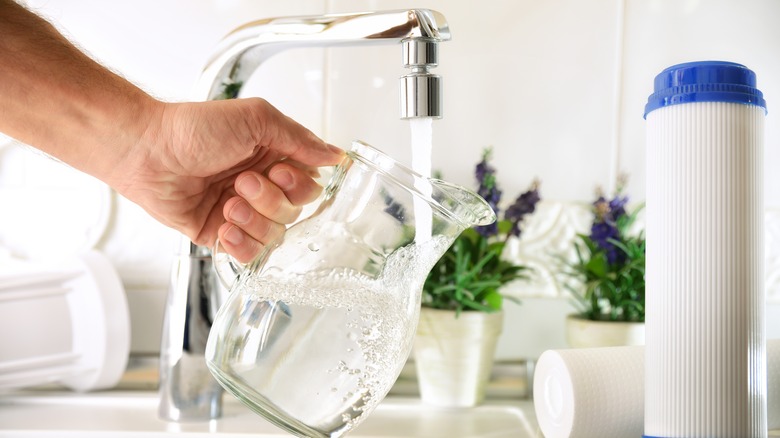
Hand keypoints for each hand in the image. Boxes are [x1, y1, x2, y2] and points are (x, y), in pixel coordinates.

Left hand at [113, 97, 343, 262]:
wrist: (147, 152)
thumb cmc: (194, 129)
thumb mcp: (256, 119)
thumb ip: (299, 138)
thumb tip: (335, 155)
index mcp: (274, 157)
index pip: (310, 185)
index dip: (299, 185)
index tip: (277, 170)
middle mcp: (261, 186)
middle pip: (293, 212)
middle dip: (270, 200)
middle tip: (242, 182)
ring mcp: (242, 211)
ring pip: (274, 234)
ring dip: (253, 220)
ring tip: (228, 203)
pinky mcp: (221, 233)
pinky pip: (248, 253)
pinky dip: (241, 244)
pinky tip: (225, 227)